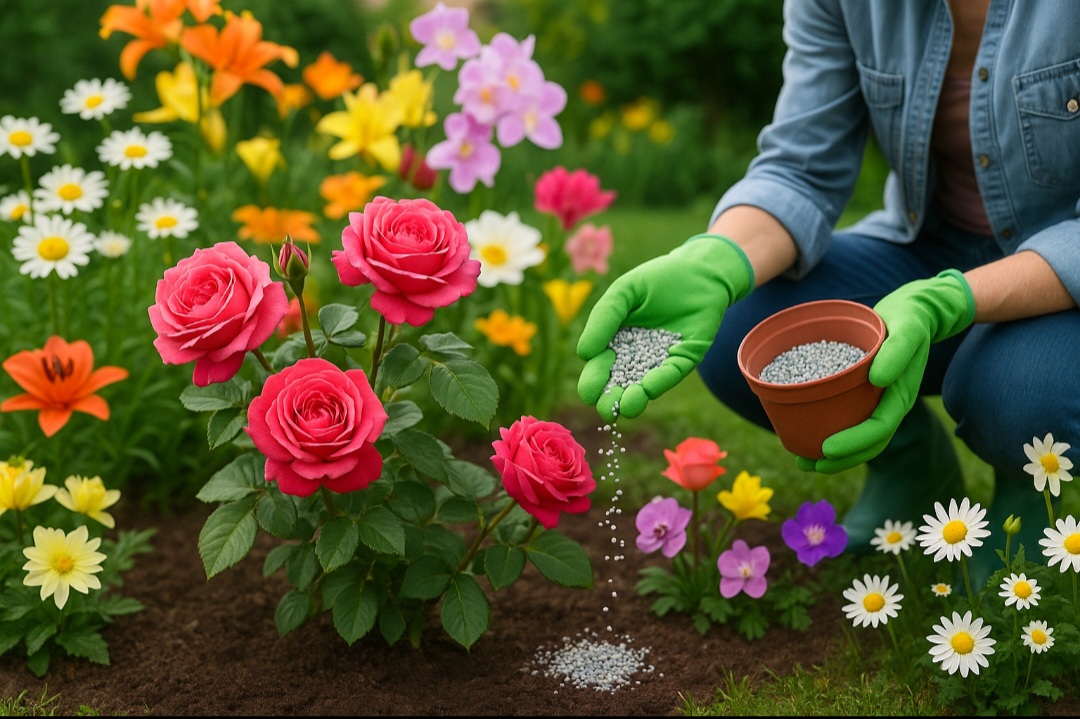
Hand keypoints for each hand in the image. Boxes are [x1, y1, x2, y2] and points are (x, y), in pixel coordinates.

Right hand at [576, 234, 753, 421]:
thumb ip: (603, 319)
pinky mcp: (686, 358)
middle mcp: (638, 356)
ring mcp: (662, 359)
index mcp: (616, 342)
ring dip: (635, 397)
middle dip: (611, 398)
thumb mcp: (622, 294)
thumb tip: (583, 354)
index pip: (600, 367)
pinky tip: (648, 388)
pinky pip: (672, 373)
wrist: (698, 269)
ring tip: (626, 406)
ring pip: (645, 385)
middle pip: (620, 383)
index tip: (588, 393)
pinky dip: (660, 381)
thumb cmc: (656, 279)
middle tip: (605, 408)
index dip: (594, 381)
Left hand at [796, 269, 974, 472]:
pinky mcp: (866, 393)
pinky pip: (850, 418)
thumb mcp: (907, 328)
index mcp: (901, 395)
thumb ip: (897, 351)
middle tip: (806, 464)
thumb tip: (878, 380)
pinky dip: (830, 430)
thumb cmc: (910, 318)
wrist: (915, 311)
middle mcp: (890, 404)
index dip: (854, 443)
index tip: (826, 449)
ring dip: (831, 454)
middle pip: (868, 443)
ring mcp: (879, 401)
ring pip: (857, 436)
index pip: (879, 428)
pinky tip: (805, 431)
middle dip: (839, 459)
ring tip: (801, 460)